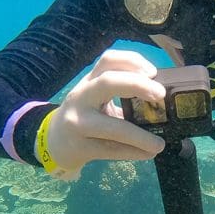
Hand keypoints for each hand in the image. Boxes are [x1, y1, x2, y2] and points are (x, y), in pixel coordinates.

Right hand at [41, 49, 165, 179]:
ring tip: (159, 144)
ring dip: (140, 136)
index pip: (108, 60)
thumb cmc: (83, 116)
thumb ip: (120, 94)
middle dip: (138, 85)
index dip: (133, 61)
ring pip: (113, 127)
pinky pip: (112, 150)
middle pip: (108, 82)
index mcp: (89, 81)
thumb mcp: (95, 98)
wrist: (53, 142)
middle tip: (161, 95)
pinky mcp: (81, 147)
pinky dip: (134, 152)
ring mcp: (79, 123)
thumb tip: (161, 102)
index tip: (154, 72)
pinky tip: (147, 154)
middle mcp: (81, 97)